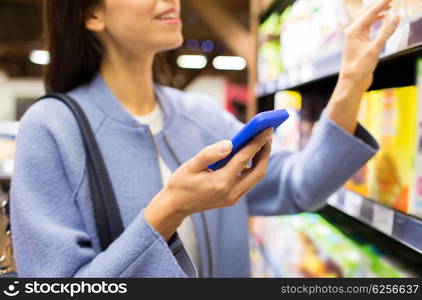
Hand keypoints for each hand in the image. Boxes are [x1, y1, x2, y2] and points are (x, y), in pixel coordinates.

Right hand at [144, 128, 272, 239]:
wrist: (176, 206)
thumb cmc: (181, 183)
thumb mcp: (190, 166)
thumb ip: (209, 154)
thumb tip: (229, 143)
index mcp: (220, 183)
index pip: (244, 159)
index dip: (257, 142)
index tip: (266, 128)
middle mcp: (231, 192)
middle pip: (258, 171)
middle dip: (266, 151)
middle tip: (268, 133)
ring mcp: (233, 198)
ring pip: (256, 177)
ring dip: (262, 159)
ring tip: (263, 141)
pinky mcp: (233, 199)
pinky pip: (250, 181)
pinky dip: (254, 167)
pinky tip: (252, 154)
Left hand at [339, 0, 399, 91]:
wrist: (351, 82)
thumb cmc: (359, 68)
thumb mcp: (375, 49)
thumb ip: (386, 32)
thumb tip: (396, 16)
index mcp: (353, 30)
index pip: (371, 11)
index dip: (383, 2)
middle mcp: (352, 31)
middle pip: (367, 12)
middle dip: (380, 4)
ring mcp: (355, 36)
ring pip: (367, 19)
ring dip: (378, 11)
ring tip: (390, 6)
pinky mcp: (358, 42)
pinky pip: (368, 26)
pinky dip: (376, 21)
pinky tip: (384, 19)